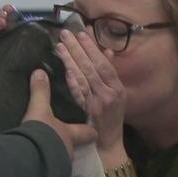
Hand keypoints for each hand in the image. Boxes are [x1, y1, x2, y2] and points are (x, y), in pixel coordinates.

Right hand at [23, 69, 97, 158]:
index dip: (90, 131)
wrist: (33, 161)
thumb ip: (41, 91)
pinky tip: (43, 159)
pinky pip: (54, 167)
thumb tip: (39, 72)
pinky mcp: (50, 174)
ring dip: (61, 152)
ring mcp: (61, 163)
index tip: (93, 130)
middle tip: (72, 137)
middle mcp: (70, 149)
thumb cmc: (42, 133)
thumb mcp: (39, 109)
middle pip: (78, 145)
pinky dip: (50, 162)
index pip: (87, 132)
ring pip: (66, 157)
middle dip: (77, 140)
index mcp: (72, 133)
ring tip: (53, 148)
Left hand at [56, 30, 125, 151]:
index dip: (92, 47)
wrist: (109, 143)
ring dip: (71, 60)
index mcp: (118, 87)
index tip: (81, 33)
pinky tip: (66, 69)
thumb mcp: (117, 94)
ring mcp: (98, 102)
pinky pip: (79, 93)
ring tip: (60, 46)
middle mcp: (109, 93)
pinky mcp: (88, 111)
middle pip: (91, 67)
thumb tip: (106, 51)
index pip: (103, 63)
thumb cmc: (112, 117)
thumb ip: (111, 72)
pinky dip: (73, 81)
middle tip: (65, 34)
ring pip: (83, 77)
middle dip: (78, 49)